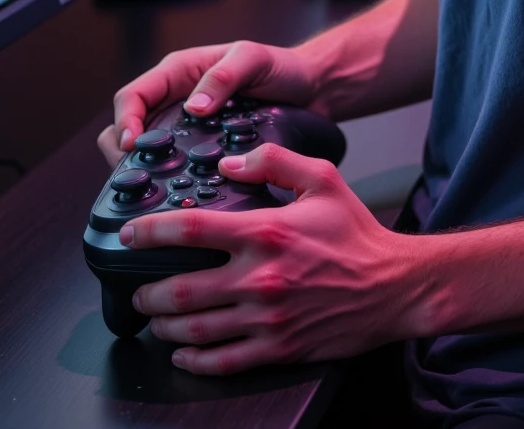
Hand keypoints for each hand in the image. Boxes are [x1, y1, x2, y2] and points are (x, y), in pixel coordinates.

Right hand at [97, 41, 320, 166]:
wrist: (310, 91)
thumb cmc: (281, 67)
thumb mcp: (253, 59)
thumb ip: (223, 76)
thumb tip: (194, 106)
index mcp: (179, 72)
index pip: (133, 96)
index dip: (125, 121)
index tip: (132, 145)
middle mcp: (177, 101)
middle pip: (130, 129)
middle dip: (126, 152)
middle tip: (140, 173)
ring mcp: (188, 129)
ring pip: (148, 153)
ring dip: (149, 169)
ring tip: (162, 185)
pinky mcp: (203, 152)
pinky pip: (178, 167)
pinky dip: (175, 178)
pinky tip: (186, 191)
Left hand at [125, 143, 422, 372]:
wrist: (393, 286)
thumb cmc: (356, 233)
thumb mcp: (322, 178)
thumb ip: (274, 161)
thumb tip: (229, 164)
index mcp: (265, 231)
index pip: (191, 230)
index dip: (150, 232)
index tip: (130, 234)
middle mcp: (259, 278)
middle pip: (180, 291)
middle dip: (146, 292)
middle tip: (136, 289)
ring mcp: (266, 319)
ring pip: (194, 330)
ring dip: (163, 327)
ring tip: (155, 318)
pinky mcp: (277, 349)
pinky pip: (221, 362)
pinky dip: (192, 360)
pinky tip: (182, 352)